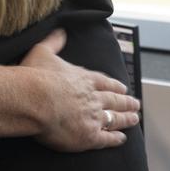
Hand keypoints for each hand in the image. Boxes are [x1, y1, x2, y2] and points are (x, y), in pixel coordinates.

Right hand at [19, 29, 140, 151]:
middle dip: (126, 102)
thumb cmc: (36, 76)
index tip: (123, 88)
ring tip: (134, 119)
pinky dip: (116, 139)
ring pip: (114, 118)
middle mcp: (93, 97)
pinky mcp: (89, 136)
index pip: (104, 82)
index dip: (114, 86)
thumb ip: (53, 42)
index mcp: (84, 79)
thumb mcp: (43, 52)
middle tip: (136, 104)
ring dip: (126, 119)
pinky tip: (122, 138)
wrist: (34, 100)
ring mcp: (93, 117)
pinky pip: (107, 138)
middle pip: (114, 100)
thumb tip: (60, 31)